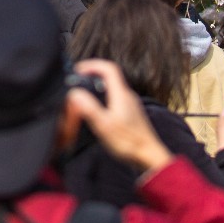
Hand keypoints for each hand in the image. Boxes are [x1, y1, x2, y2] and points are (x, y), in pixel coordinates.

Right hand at [67, 59, 172, 176]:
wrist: (150, 157)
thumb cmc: (129, 143)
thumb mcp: (104, 125)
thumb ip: (89, 108)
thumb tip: (74, 93)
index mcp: (121, 94)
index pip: (108, 68)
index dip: (92, 65)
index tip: (78, 70)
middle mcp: (127, 96)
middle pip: (109, 77)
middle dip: (92, 76)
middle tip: (77, 83)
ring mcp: (130, 105)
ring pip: (112, 88)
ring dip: (97, 88)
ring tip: (83, 97)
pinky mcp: (131, 115)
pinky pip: (115, 99)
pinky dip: (103, 99)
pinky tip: (97, 113)